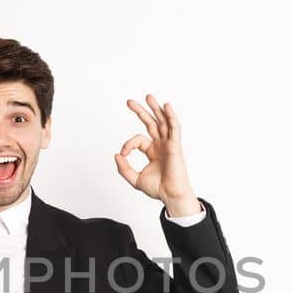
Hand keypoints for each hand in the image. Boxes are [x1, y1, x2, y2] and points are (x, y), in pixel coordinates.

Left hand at [114, 93, 199, 216]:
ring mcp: (169, 144)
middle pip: (152, 123)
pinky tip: (166, 106)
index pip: (138, 139)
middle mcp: (162, 145)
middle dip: (141, 111)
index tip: (123, 154)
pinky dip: (171, 116)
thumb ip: (124, 168)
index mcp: (153, 151)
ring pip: (163, 121)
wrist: (170, 195)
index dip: (128, 144)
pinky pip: (175, 127)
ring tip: (148, 96)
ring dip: (156, 108)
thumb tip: (117, 155)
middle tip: (129, 102)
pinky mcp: (175, 146)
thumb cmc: (158, 189)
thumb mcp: (134, 179)